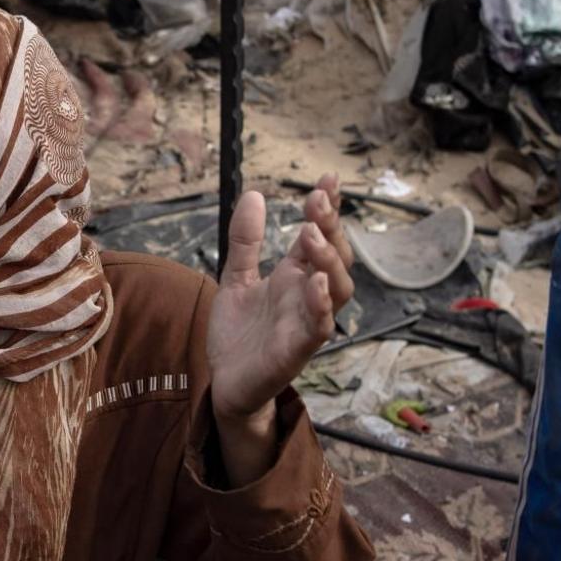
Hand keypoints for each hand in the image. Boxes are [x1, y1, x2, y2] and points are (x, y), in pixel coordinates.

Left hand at [206, 174, 356, 425]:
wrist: (222, 383)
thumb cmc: (238, 334)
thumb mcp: (236, 277)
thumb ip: (246, 241)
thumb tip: (255, 196)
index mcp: (294, 277)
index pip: (319, 237)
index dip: (327, 209)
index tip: (328, 178)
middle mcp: (306, 297)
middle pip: (336, 258)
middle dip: (331, 228)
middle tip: (318, 200)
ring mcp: (305, 323)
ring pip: (337, 290)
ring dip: (329, 261)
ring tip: (311, 235)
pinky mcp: (296, 351)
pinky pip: (319, 328)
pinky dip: (320, 306)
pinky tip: (314, 282)